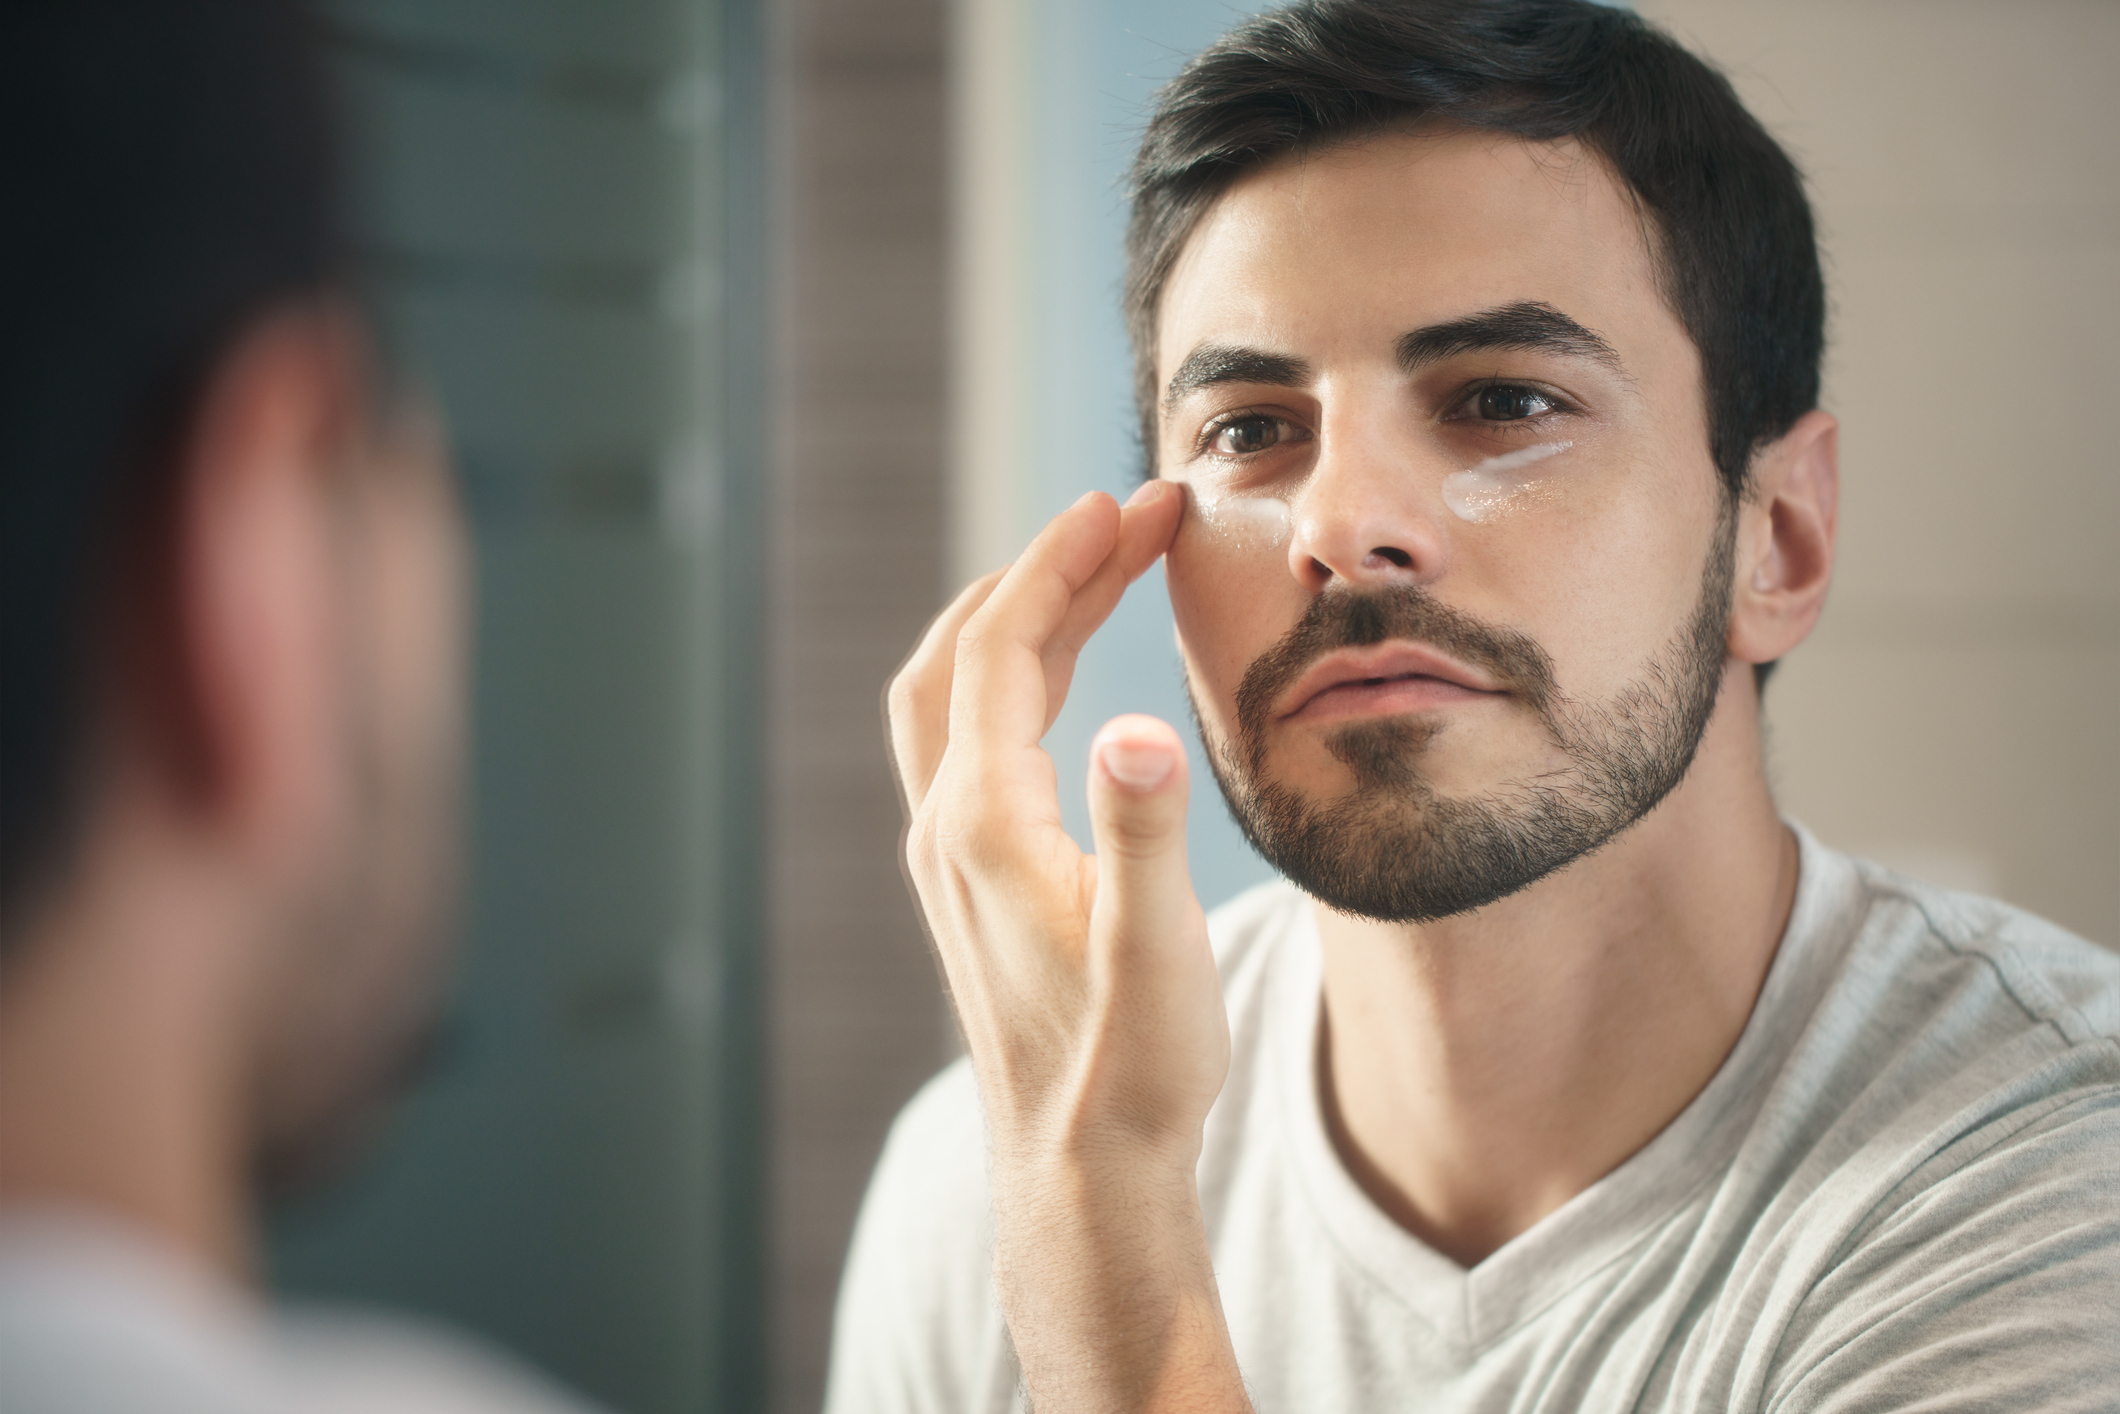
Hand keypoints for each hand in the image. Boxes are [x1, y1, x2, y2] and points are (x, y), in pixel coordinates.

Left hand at [887, 480, 1250, 1411]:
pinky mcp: (968, 882)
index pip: (1007, 647)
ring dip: (1015, 619)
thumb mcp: (1159, 954)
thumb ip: (1144, 838)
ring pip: (952, 695)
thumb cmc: (1130, 1070)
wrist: (1079, 1170)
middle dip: (1042, 570)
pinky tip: (1058, 678)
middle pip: (967, 655)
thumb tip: (1137, 729)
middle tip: (1125, 517)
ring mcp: (948, 857)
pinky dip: (1006, 677)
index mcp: (985, 824)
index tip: (1133, 501)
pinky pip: (965, 740)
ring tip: (1095, 569)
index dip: (1068, 560)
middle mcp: (947, 829)